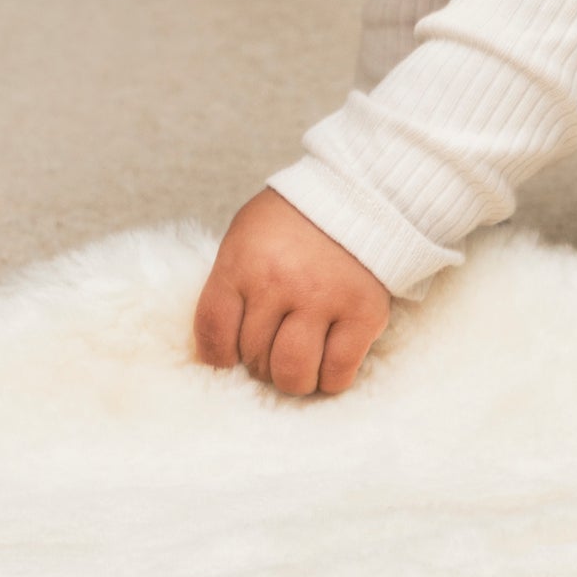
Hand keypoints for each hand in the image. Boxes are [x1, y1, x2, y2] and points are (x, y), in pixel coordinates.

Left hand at [192, 188, 391, 397]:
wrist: (359, 196)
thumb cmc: (293, 222)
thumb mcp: (245, 237)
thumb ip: (231, 285)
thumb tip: (223, 346)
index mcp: (243, 263)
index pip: (213, 331)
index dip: (217, 356)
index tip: (229, 358)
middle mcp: (280, 283)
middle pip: (254, 357)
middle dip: (259, 363)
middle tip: (272, 351)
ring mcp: (324, 299)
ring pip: (293, 373)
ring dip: (292, 378)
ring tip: (298, 363)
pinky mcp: (363, 314)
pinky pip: (337, 373)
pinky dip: (329, 379)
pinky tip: (327, 364)